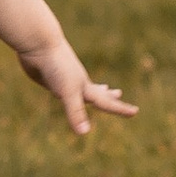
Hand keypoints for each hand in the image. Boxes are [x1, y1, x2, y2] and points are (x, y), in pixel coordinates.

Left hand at [15, 35, 138, 138]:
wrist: (39, 43)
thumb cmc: (56, 66)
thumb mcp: (67, 92)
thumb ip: (76, 112)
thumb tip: (84, 133)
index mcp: (85, 87)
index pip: (106, 102)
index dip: (120, 109)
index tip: (136, 111)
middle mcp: (77, 82)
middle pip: (96, 91)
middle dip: (108, 95)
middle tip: (119, 93)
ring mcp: (63, 78)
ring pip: (80, 88)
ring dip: (92, 89)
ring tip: (103, 87)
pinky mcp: (49, 76)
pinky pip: (61, 85)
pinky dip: (67, 88)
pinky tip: (63, 86)